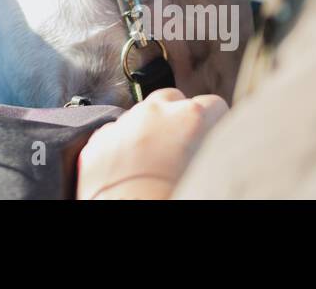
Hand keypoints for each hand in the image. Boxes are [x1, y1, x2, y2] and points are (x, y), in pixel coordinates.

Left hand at [76, 88, 228, 199]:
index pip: (213, 105)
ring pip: (142, 113)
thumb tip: (211, 144)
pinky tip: (132, 167)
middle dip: (180, 118)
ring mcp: (124, 122)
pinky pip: (117, 132)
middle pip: (174, 100)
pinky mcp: (99, 139)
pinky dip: (125, 143)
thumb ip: (211, 146)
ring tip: (156, 160)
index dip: (215, 123)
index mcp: (190, 117)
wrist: (129, 213)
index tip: (212, 136)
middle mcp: (154, 112)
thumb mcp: (209, 169)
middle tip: (183, 148)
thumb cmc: (171, 197)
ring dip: (151, 129)